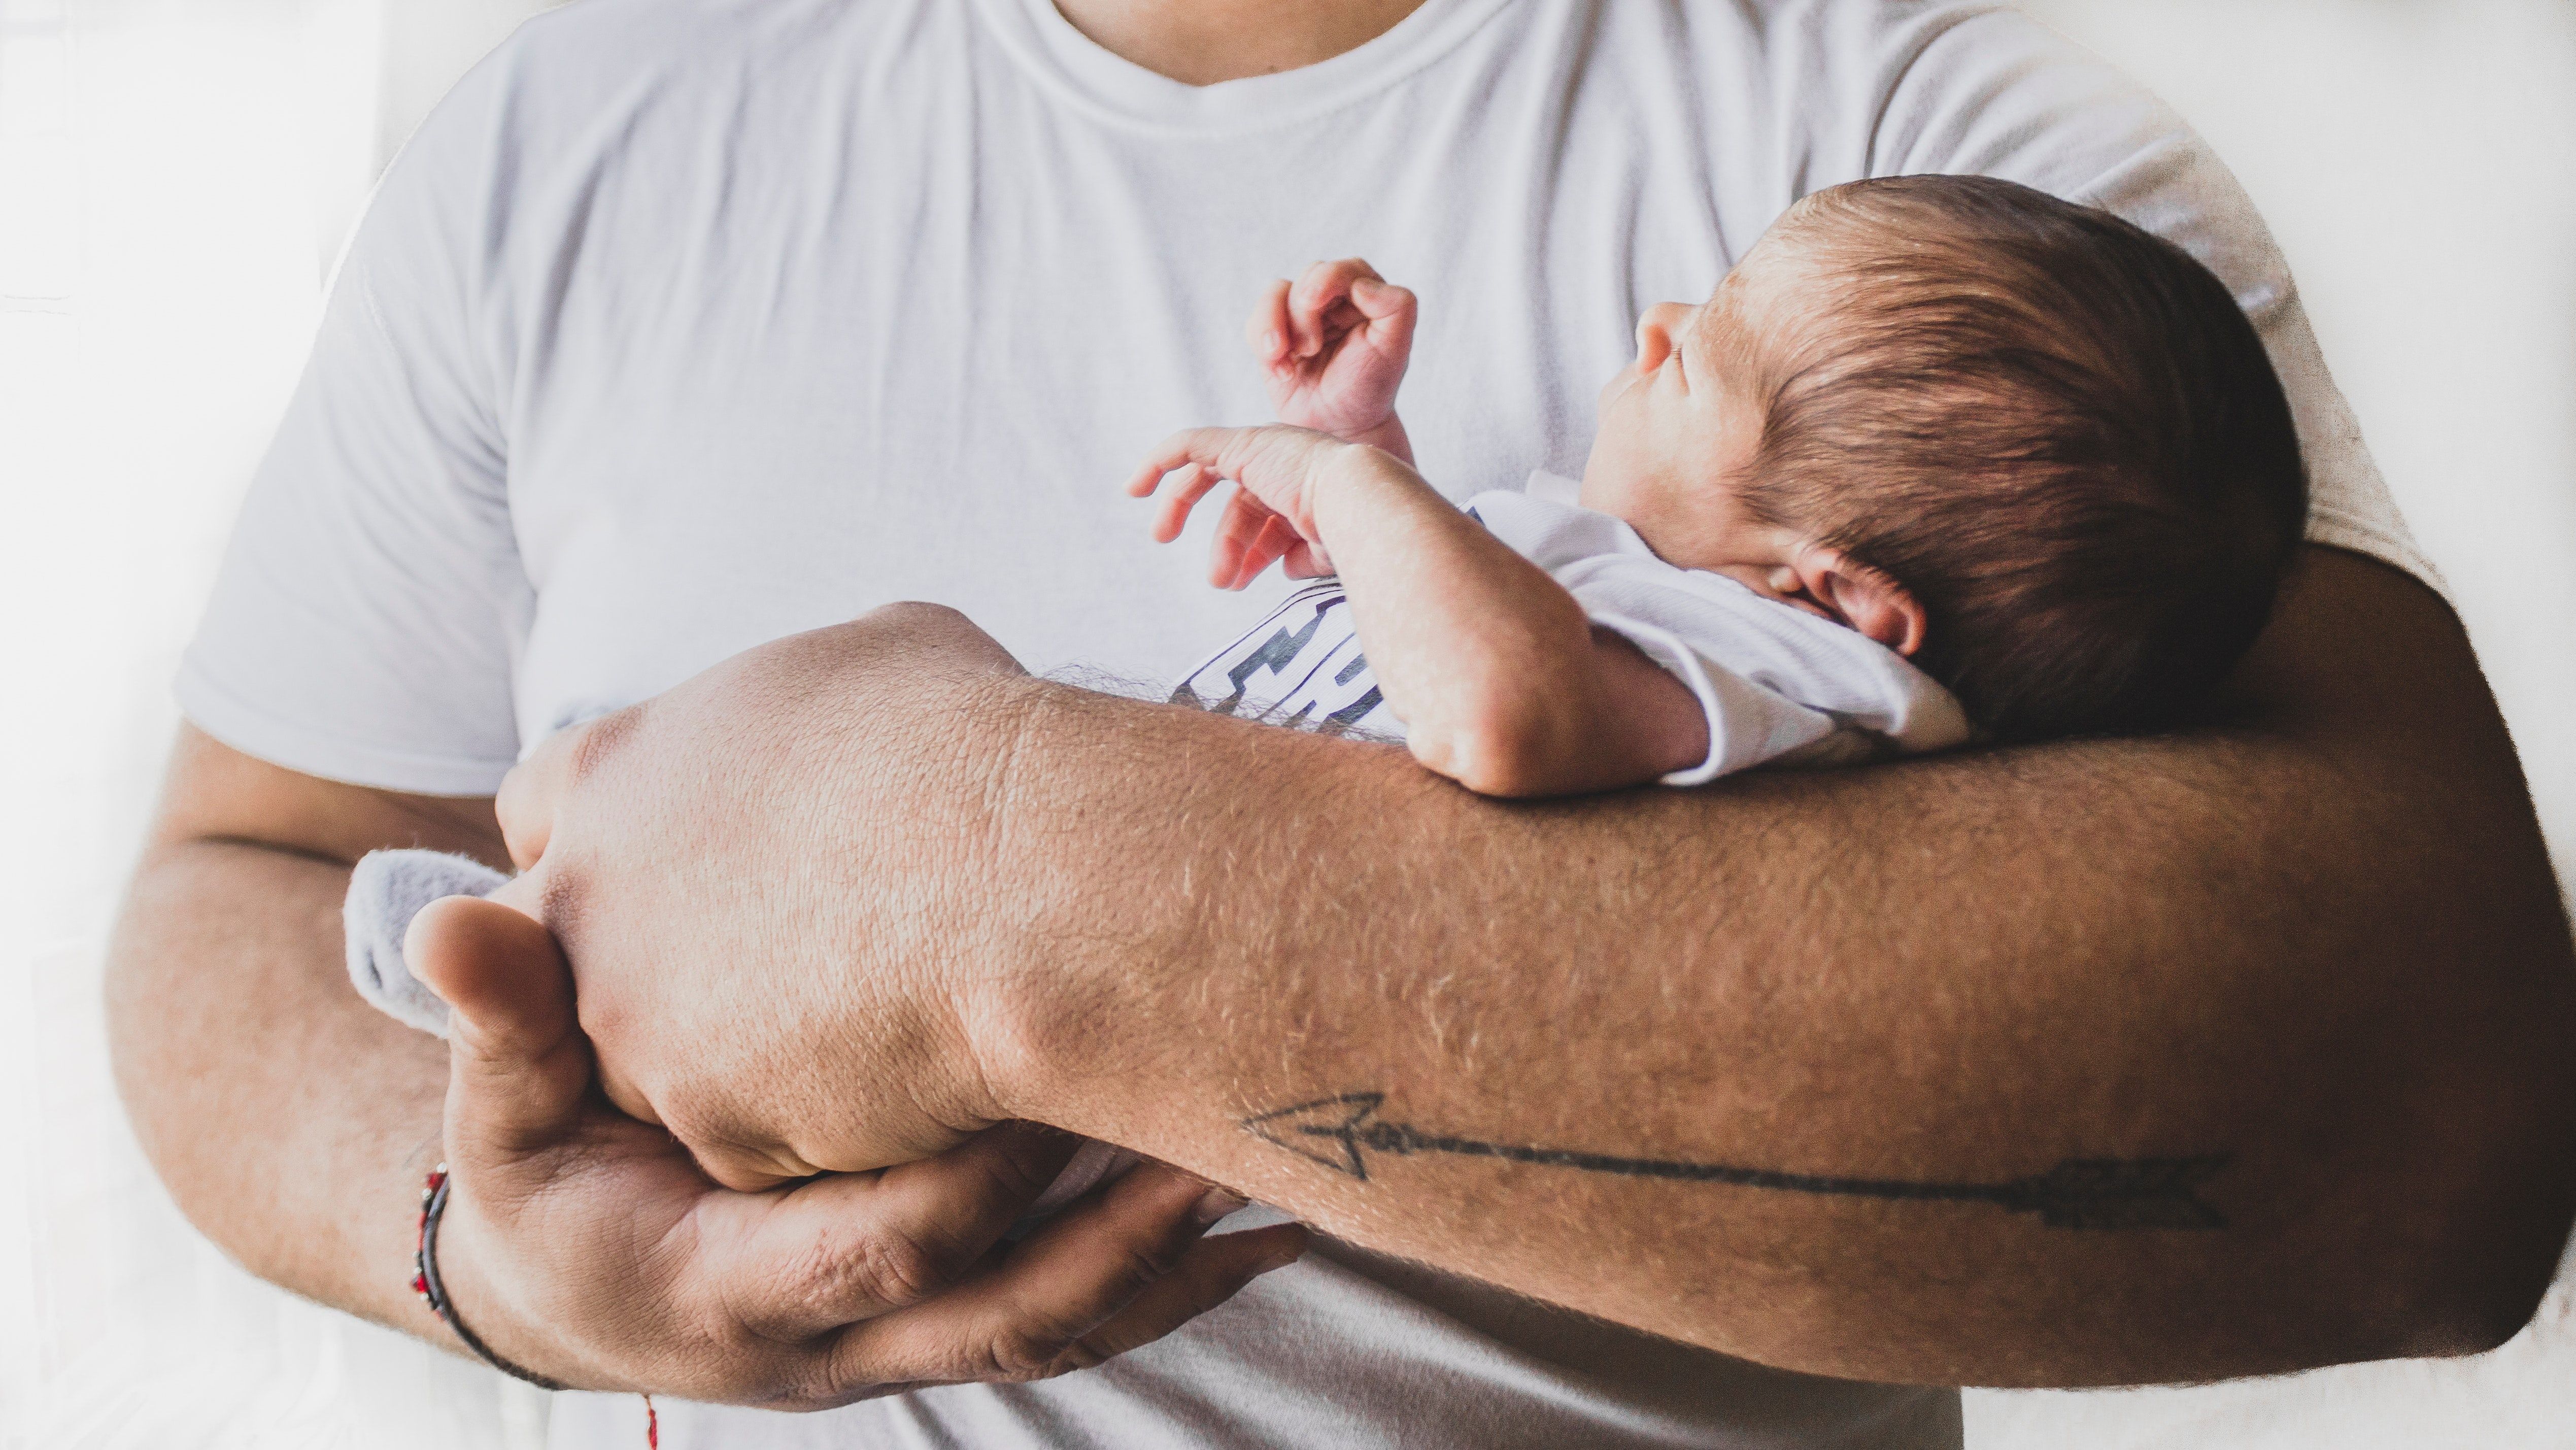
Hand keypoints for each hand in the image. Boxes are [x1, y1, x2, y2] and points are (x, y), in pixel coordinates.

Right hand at [404, 889, 1304, 1404]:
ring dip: (1173, 1262)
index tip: (1054, 1078)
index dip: (969, 1172)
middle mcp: (831, 1342)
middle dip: (1117, 1238)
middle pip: (1002, 1313)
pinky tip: (1263, 1217)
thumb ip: (503, 1020)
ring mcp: (899, 1343)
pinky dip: (1168, 1276)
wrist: (565, 1278)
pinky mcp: (946, 1319)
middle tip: (1224, 1141)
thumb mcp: (495, 1112)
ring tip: (1286, 1179)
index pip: (877, 1241)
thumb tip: (462, 920)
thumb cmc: (539, 1175)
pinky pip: (1075, 1317)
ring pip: (1060, 1329)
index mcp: (724, 1287)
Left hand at [492, 604, 1045, 1186]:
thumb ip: (812, 699)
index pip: (538, 807)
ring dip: (731, 1056)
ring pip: (653, 1066)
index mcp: (616, 768)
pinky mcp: (711, 1126)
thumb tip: (855, 711)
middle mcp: (592, 898)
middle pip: (572, 952)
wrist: (1029, 876)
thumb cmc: (966, 743)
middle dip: (643, 964)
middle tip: (761, 963)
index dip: (611, 836)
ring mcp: (639, 1023)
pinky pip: (751, 1143)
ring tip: (856, 1026)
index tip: (680, 861)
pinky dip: (815, 1124)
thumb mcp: (880, 655)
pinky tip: (899, 1082)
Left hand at [1128, 424, 1377, 589]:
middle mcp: (1286, 463)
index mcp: (1309, 487)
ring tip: (1177, 549)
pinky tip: (1135, 487)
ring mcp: (1265, 448)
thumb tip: (1285, 568)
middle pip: (1241, 501)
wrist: (1360, 504)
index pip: (1270, 518)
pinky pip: (1190, 444)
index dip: (1252, 552)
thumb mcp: (1328, 551)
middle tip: (1213, 578)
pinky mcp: (1243, 442)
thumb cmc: (1356, 533)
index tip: (1238, 583)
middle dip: (1226, 540)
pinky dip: (1160, 461)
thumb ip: (1305, 555)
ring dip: (1186, 512)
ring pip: (1209, 476)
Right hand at [1250, 258, 1416, 462]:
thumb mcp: (1395, 348)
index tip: (1315, 301)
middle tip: (1311, 347)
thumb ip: (1397, 306)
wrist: (1340, 427)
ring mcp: (1301, 314)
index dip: (1327, 278)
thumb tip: (1362, 284)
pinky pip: (1257, 320)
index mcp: (1366, 295)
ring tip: (1290, 357)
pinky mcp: (1274, 333)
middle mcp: (1333, 299)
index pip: (1346, 268)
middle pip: (1309, 275)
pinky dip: (1263, 342)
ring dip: (1276, 324)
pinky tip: (1282, 370)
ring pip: (1277, 292)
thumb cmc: (1370, 387)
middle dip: (1303, 311)